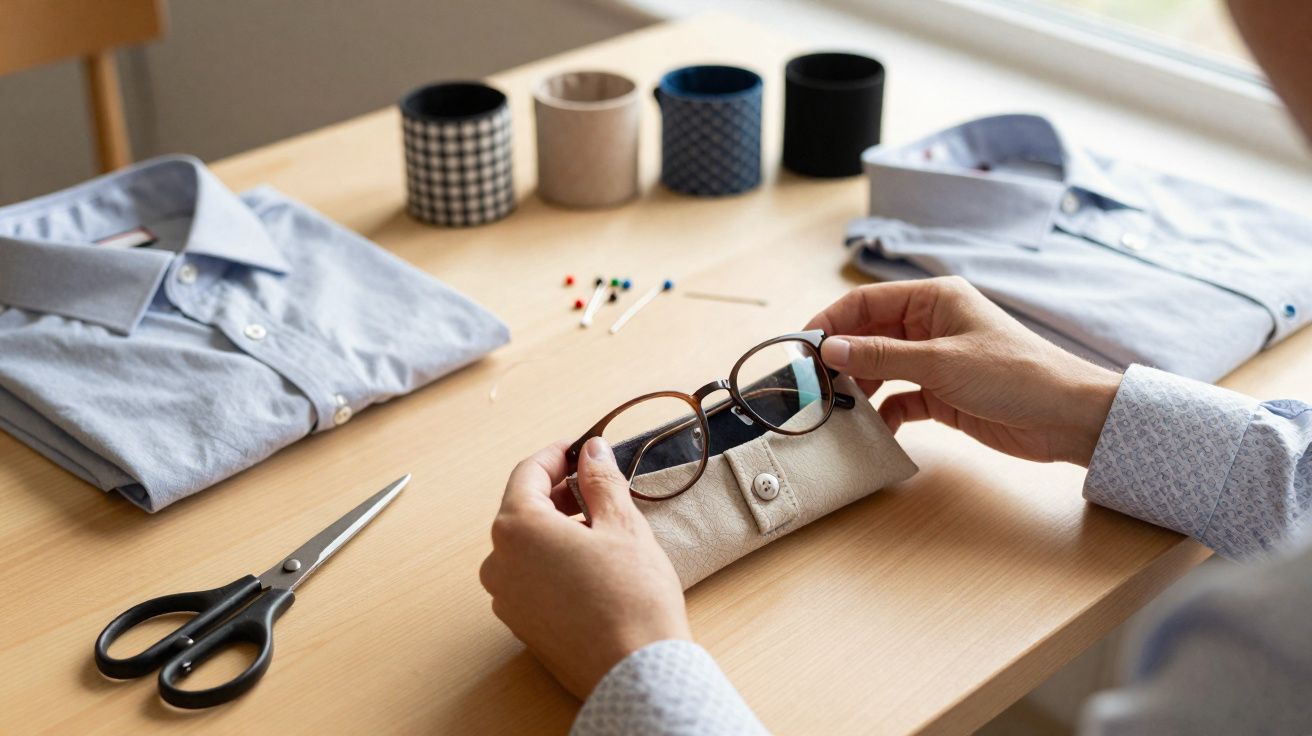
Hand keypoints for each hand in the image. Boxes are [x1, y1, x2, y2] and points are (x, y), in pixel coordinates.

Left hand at [479, 438, 690, 698]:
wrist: (636, 672)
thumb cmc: (631, 598)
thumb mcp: (622, 525)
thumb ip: (601, 480)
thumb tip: (593, 452)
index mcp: (516, 529)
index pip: (528, 473)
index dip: (557, 455)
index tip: (581, 448)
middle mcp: (499, 562)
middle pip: (523, 510)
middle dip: (560, 492)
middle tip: (598, 484)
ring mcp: (506, 598)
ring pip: (526, 546)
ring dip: (557, 528)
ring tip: (602, 527)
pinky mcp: (521, 625)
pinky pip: (530, 577)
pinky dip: (553, 561)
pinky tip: (591, 565)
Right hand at [806, 277, 1121, 465]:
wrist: (1068, 418)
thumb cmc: (1016, 375)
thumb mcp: (942, 362)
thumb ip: (882, 355)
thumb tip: (830, 348)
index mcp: (934, 299)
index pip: (866, 302)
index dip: (831, 321)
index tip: (802, 347)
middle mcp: (931, 325)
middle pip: (869, 335)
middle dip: (841, 358)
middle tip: (814, 384)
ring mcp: (935, 360)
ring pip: (880, 367)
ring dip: (859, 386)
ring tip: (837, 407)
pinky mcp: (942, 394)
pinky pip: (899, 398)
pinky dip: (884, 412)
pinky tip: (873, 428)